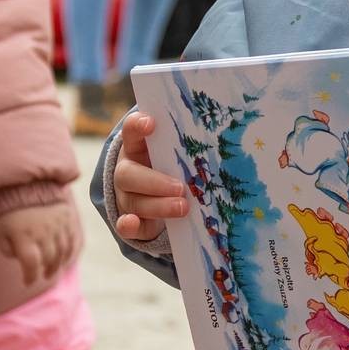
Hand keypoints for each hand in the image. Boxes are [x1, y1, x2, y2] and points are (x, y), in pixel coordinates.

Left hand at [0, 202, 82, 284]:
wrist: (22, 184)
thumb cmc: (7, 210)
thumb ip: (7, 249)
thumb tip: (20, 260)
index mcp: (24, 236)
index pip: (31, 264)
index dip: (30, 277)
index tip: (27, 282)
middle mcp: (43, 232)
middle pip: (49, 260)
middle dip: (45, 272)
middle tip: (42, 276)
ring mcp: (56, 225)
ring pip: (62, 252)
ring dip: (58, 265)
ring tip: (52, 270)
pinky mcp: (65, 217)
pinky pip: (71, 239)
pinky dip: (68, 252)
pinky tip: (63, 258)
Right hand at [113, 111, 187, 241]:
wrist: (151, 193)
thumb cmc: (169, 165)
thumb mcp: (173, 153)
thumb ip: (187, 144)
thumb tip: (223, 133)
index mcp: (136, 147)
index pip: (131, 132)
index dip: (137, 127)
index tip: (151, 123)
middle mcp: (127, 171)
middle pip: (129, 174)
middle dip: (155, 182)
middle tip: (180, 188)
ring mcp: (126, 196)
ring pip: (134, 201)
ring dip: (158, 205)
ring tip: (182, 208)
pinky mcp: (130, 219)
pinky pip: (125, 225)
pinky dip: (128, 226)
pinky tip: (132, 223)